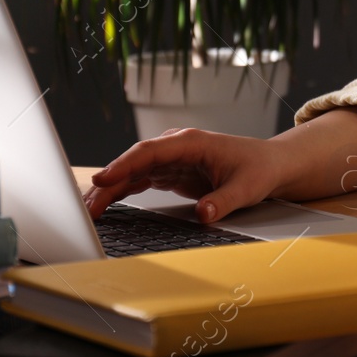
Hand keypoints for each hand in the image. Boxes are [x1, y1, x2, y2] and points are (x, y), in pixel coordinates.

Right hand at [84, 128, 293, 223]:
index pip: (149, 152)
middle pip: (134, 162)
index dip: (124, 165)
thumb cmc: (258, 169)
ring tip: (90, 210)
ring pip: (132, 172)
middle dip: (108, 182)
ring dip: (110, 189)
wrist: (269, 165)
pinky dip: (122, 191)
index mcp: (192, 142)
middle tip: (87, 205)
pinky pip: (139, 180)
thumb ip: (224, 200)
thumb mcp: (247, 188)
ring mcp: (171, 159)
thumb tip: (205, 214)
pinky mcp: (171, 173)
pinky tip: (105, 204)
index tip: (103, 180)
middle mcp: (176, 147)